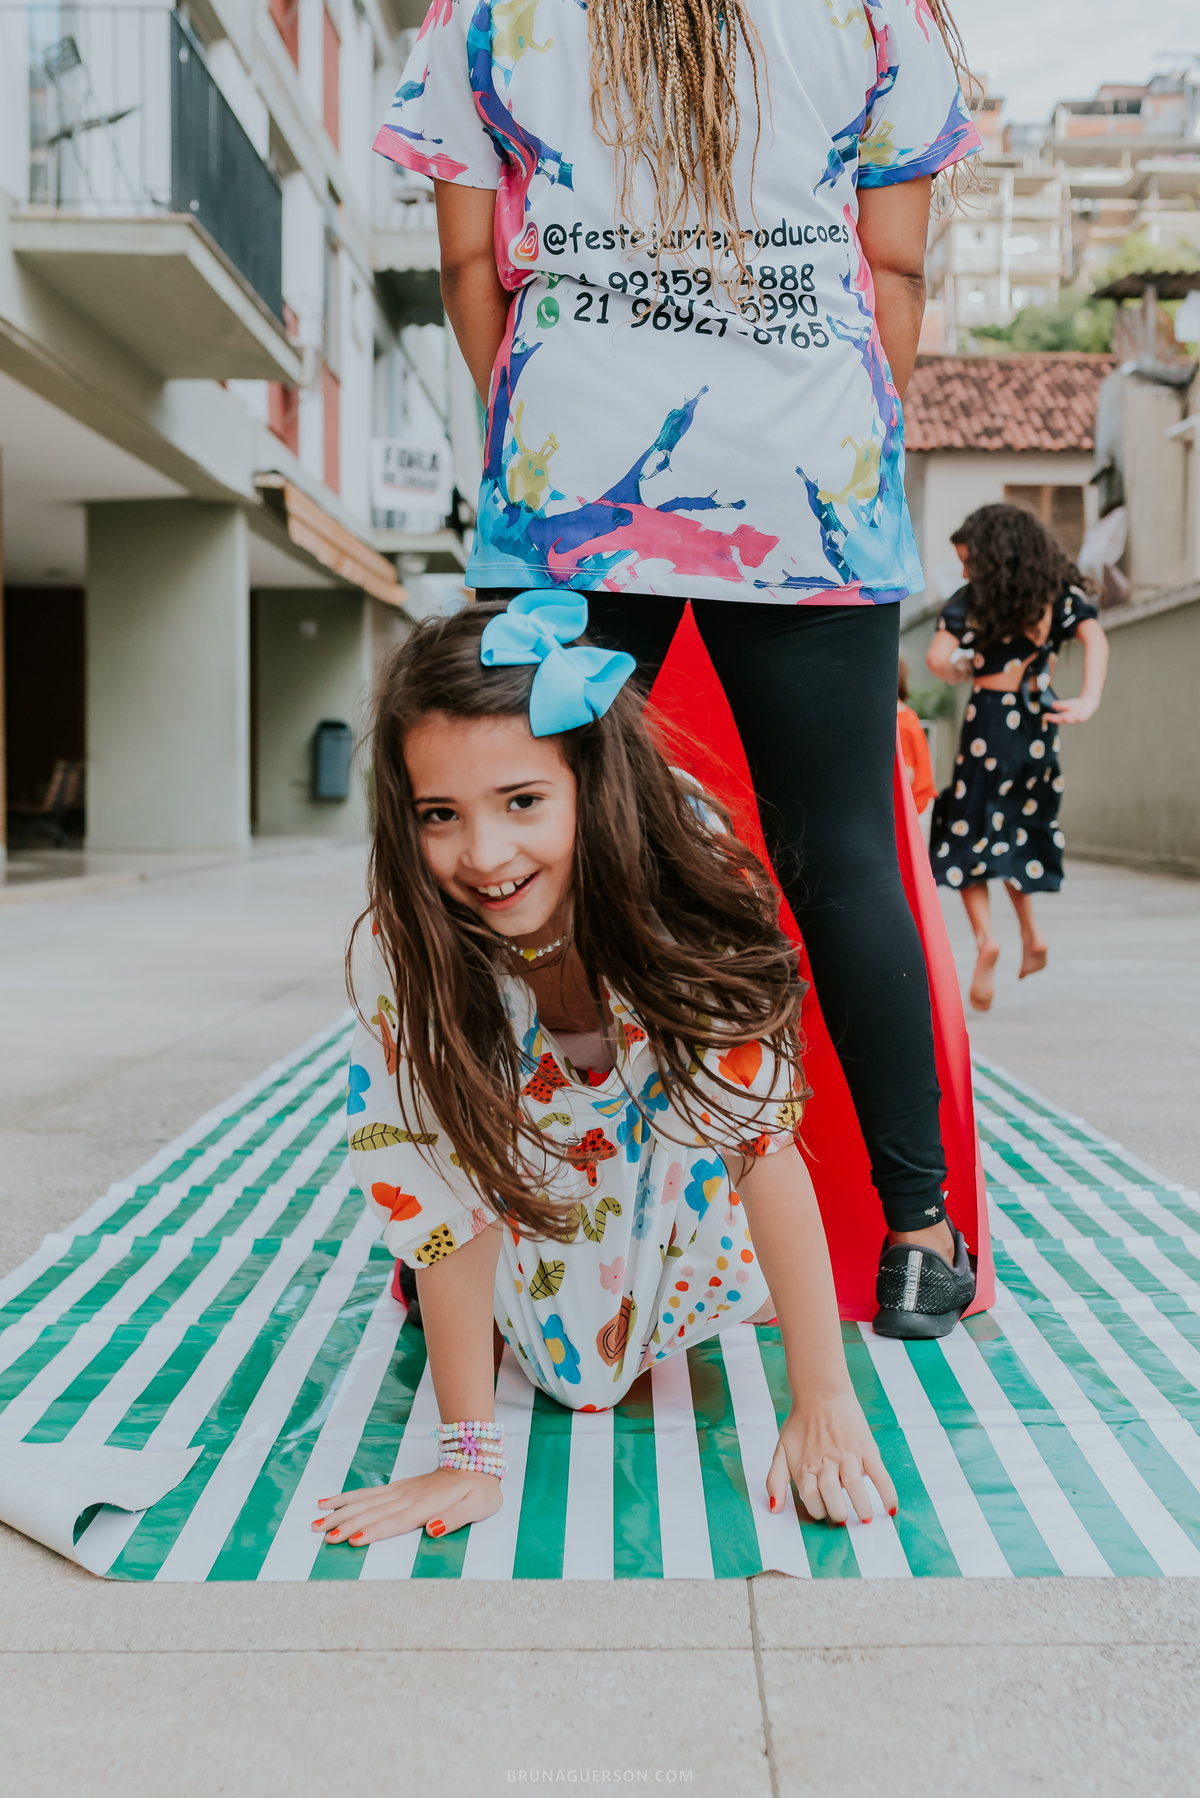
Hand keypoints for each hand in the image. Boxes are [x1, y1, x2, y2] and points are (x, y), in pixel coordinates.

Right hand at [312, 1467, 501, 1544]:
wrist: (476, 1460)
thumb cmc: (479, 1490)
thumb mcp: (477, 1507)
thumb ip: (454, 1519)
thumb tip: (431, 1530)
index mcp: (426, 1505)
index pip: (395, 1521)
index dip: (374, 1531)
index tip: (351, 1540)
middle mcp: (408, 1497)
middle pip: (372, 1512)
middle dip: (346, 1524)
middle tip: (322, 1536)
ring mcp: (400, 1491)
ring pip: (365, 1502)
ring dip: (341, 1512)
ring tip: (317, 1522)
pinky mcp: (398, 1487)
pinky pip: (369, 1493)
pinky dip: (347, 1497)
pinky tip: (329, 1502)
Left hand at [767, 1391, 897, 1524]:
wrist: (820, 1393)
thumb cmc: (800, 1425)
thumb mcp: (781, 1451)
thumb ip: (775, 1480)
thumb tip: (773, 1508)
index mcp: (806, 1467)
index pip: (810, 1499)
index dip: (817, 1511)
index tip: (825, 1513)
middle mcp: (826, 1463)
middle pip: (831, 1495)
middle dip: (838, 1513)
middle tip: (844, 1518)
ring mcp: (847, 1455)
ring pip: (854, 1485)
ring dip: (861, 1506)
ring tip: (865, 1519)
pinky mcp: (866, 1449)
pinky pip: (879, 1474)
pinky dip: (886, 1492)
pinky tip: (889, 1508)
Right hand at [1046, 694, 1097, 723]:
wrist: (1088, 703)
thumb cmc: (1076, 705)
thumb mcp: (1067, 704)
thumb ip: (1061, 705)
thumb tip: (1053, 705)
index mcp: (1064, 717)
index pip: (1056, 718)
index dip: (1051, 718)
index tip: (1044, 716)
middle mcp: (1070, 720)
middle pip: (1062, 720)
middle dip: (1057, 719)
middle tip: (1051, 717)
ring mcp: (1076, 719)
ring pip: (1071, 720)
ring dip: (1067, 719)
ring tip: (1063, 716)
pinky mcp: (1084, 718)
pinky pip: (1080, 718)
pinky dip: (1078, 717)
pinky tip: (1077, 716)